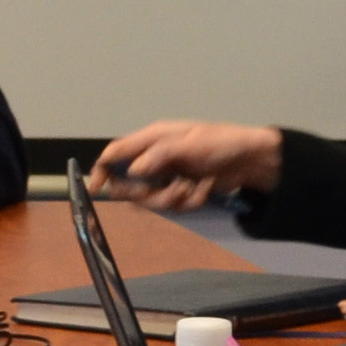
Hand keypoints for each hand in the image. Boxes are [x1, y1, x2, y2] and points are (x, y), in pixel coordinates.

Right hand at [91, 121, 282, 212]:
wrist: (250, 161)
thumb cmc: (221, 143)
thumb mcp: (192, 144)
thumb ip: (161, 155)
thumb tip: (134, 169)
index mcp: (153, 139)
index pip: (117, 152)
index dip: (102, 169)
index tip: (95, 188)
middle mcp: (155, 159)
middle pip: (132, 186)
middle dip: (150, 194)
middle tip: (175, 189)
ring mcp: (168, 176)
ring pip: (153, 200)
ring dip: (174, 199)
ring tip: (195, 186)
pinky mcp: (181, 191)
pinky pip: (174, 206)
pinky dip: (191, 200)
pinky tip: (205, 187)